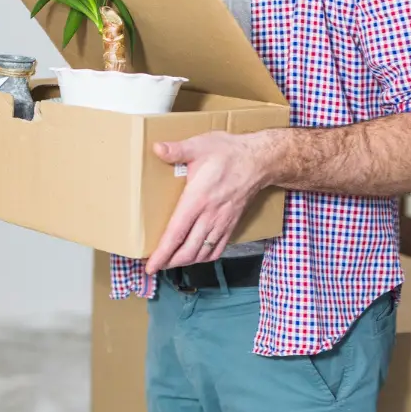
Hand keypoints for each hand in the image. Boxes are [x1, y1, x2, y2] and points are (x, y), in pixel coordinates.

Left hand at [145, 131, 267, 274]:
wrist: (259, 161)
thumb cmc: (229, 152)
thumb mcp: (200, 145)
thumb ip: (177, 149)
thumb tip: (157, 148)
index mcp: (197, 199)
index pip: (176, 233)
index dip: (162, 253)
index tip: (151, 266)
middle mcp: (210, 216)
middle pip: (188, 250)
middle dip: (169, 262)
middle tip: (155, 265)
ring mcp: (222, 222)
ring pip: (202, 253)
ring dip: (185, 261)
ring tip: (171, 262)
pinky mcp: (232, 224)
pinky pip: (218, 249)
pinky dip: (205, 257)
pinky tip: (197, 256)